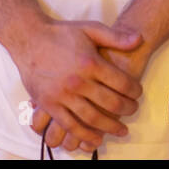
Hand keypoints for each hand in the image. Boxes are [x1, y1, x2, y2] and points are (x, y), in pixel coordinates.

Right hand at [18, 20, 143, 152]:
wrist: (29, 39)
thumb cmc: (62, 33)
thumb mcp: (91, 29)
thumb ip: (116, 37)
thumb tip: (139, 39)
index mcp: (90, 63)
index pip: (121, 82)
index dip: (134, 90)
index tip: (138, 94)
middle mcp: (77, 82)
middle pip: (110, 103)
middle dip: (126, 109)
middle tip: (133, 110)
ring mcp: (61, 95)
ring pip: (91, 118)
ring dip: (109, 127)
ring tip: (121, 129)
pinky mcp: (48, 105)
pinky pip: (68, 125)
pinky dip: (84, 135)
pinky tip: (95, 139)